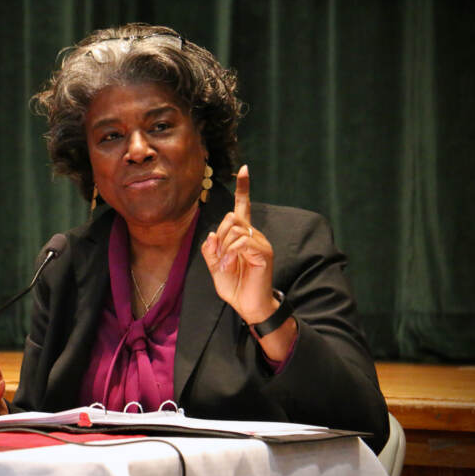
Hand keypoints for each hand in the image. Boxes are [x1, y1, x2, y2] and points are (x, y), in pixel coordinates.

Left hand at [200, 165, 277, 323]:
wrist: (248, 306)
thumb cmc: (235, 287)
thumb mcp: (215, 267)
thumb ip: (211, 250)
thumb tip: (212, 234)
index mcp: (243, 236)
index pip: (243, 208)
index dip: (243, 189)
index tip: (244, 169)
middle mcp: (254, 235)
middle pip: (231, 219)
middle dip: (219, 238)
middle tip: (221, 260)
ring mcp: (261, 243)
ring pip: (234, 230)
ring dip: (224, 249)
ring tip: (228, 265)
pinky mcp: (264, 253)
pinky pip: (241, 242)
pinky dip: (231, 254)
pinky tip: (232, 265)